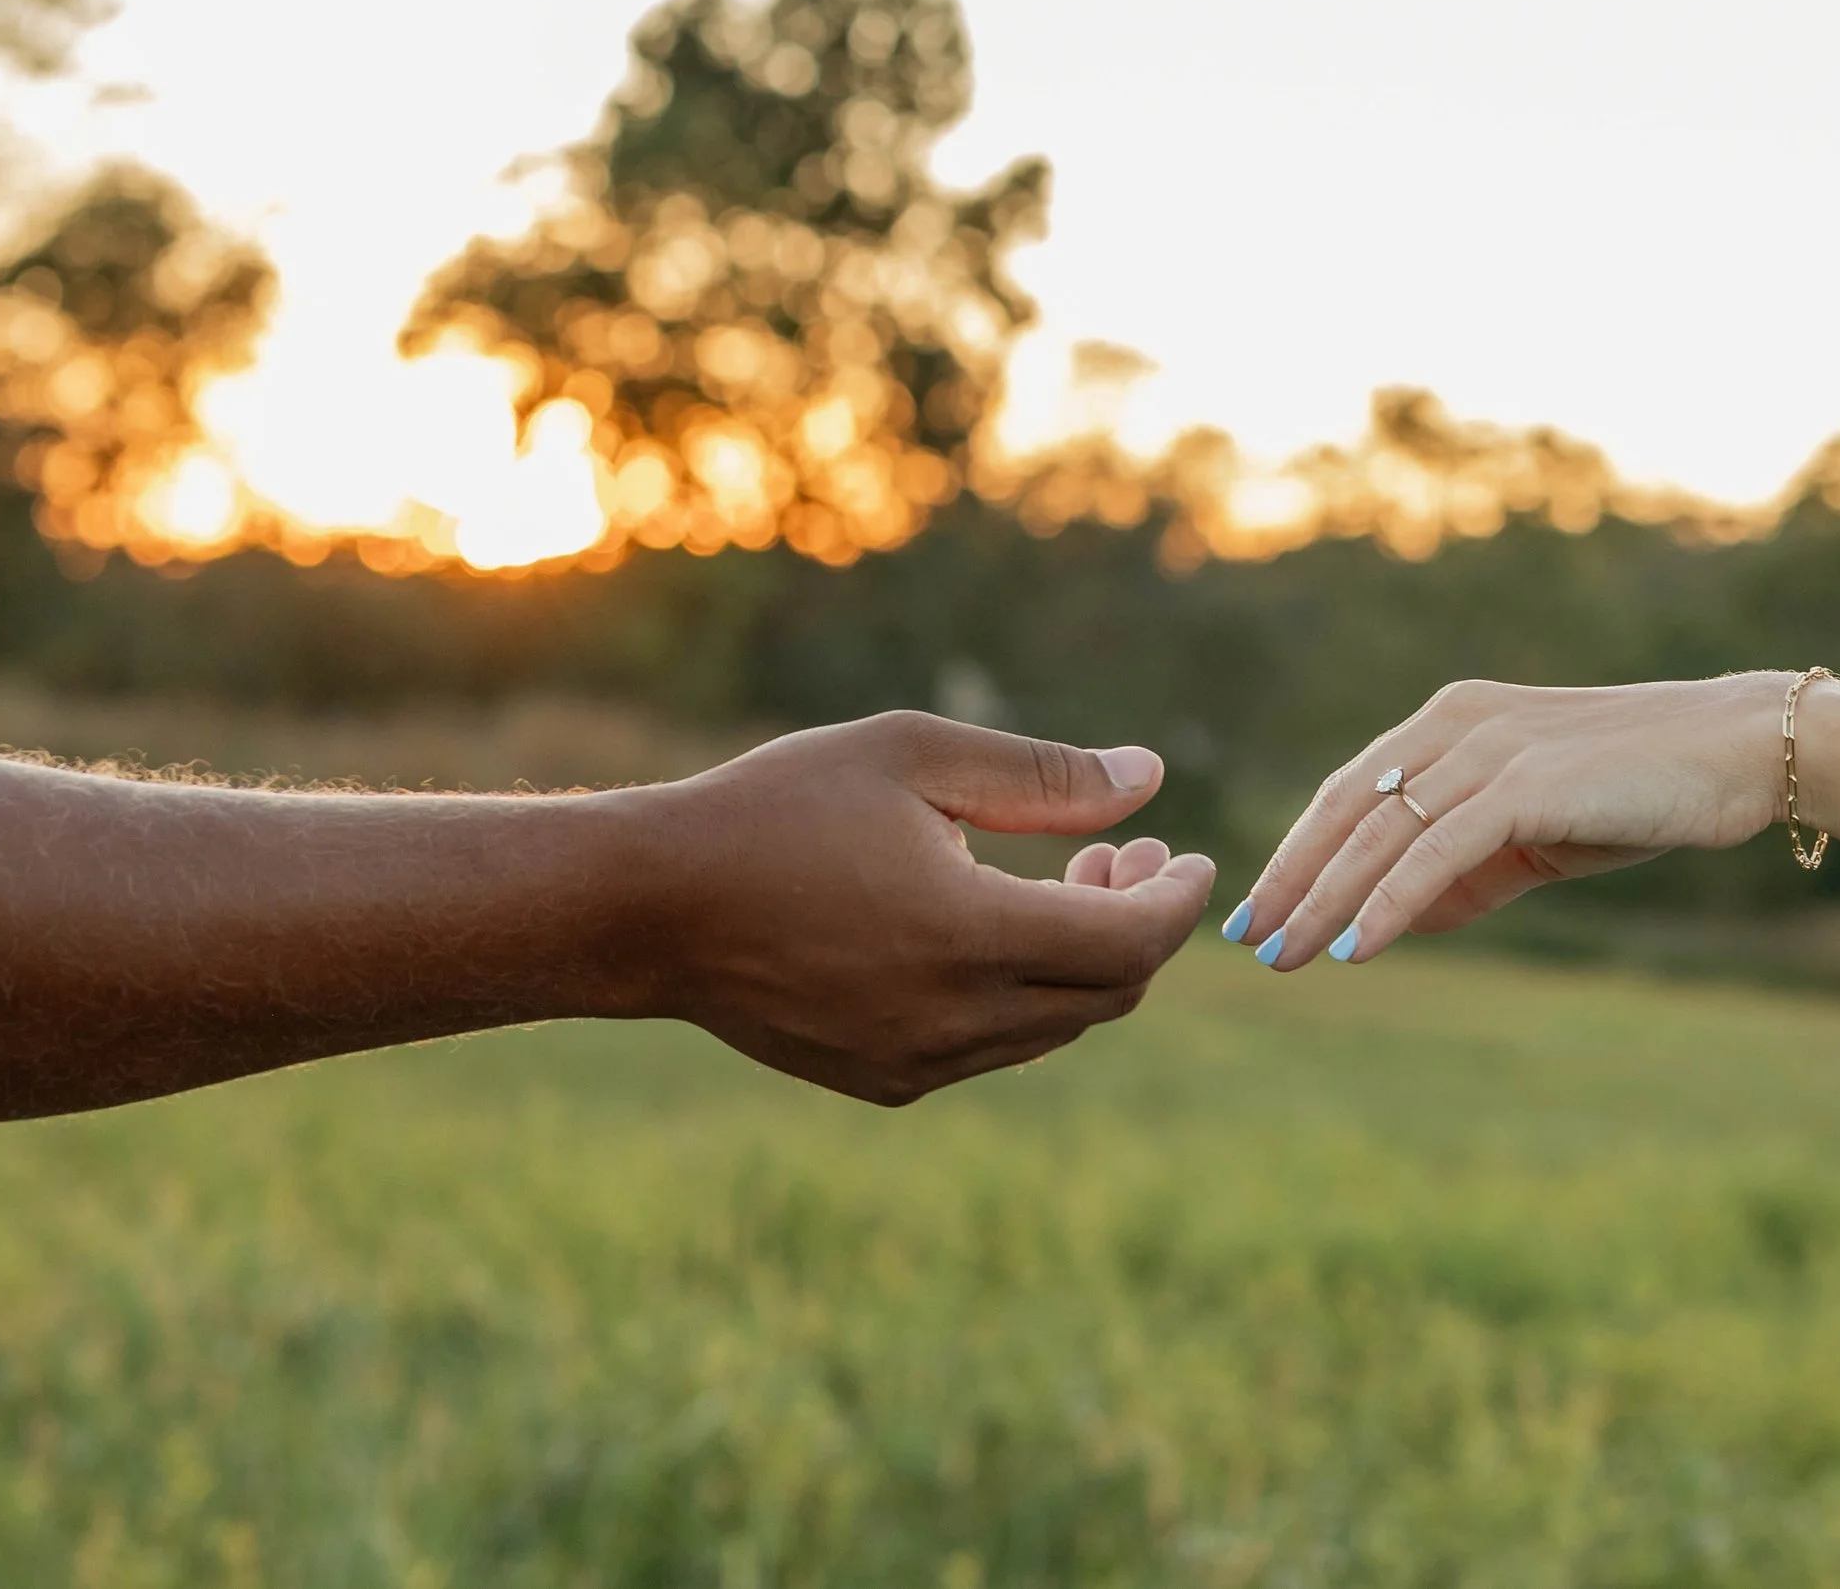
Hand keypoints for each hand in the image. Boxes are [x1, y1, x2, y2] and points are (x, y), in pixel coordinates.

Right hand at [631, 710, 1214, 1102]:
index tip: (1190, 857)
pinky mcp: (887, 1082)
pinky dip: (1026, 997)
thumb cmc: (779, 809)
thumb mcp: (913, 756)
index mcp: (969, 936)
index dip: (1177, 901)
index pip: (1132, 943)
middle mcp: (954, 1019)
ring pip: (1056, 1028)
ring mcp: (919, 1063)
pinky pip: (995, 1048)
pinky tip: (997, 931)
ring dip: (1083, 961)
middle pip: (1108, 995)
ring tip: (1066, 880)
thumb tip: (1150, 778)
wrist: (650, 907)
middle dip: (1137, 923)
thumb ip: (1042, 774)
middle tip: (1127, 853)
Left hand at [1230, 674, 1793, 968]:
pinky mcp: (1524, 783)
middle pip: (1346, 808)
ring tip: (1287, 954)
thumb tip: (1391, 921)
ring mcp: (1488, 747)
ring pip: (1379, 833)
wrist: (1739, 750)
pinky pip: (1433, 853)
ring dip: (1325, 900)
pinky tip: (1357, 948)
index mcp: (1451, 721)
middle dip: (1293, 878)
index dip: (1299, 850)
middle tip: (1251, 940)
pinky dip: (1387, 904)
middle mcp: (1457, 723)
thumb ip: (1465, 868)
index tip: (1261, 906)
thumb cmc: (1639, 790)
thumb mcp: (1534, 831)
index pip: (1351, 790)